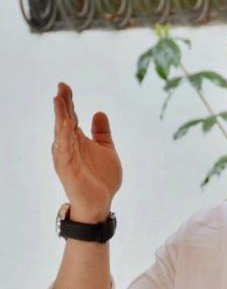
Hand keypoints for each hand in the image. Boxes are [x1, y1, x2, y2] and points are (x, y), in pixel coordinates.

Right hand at [51, 82, 122, 221]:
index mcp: (78, 141)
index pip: (71, 117)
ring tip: (59, 101)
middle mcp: (69, 147)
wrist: (101, 203)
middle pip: (64, 121)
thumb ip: (102, 132)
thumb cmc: (101, 178)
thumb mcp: (106, 150)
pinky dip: (64, 138)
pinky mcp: (68, 169)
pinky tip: (66, 125)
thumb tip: (99, 112)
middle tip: (61, 87)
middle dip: (62, 105)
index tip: (64, 86)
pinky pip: (65, 151)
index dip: (68, 102)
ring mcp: (67, 158)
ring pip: (62, 134)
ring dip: (60, 117)